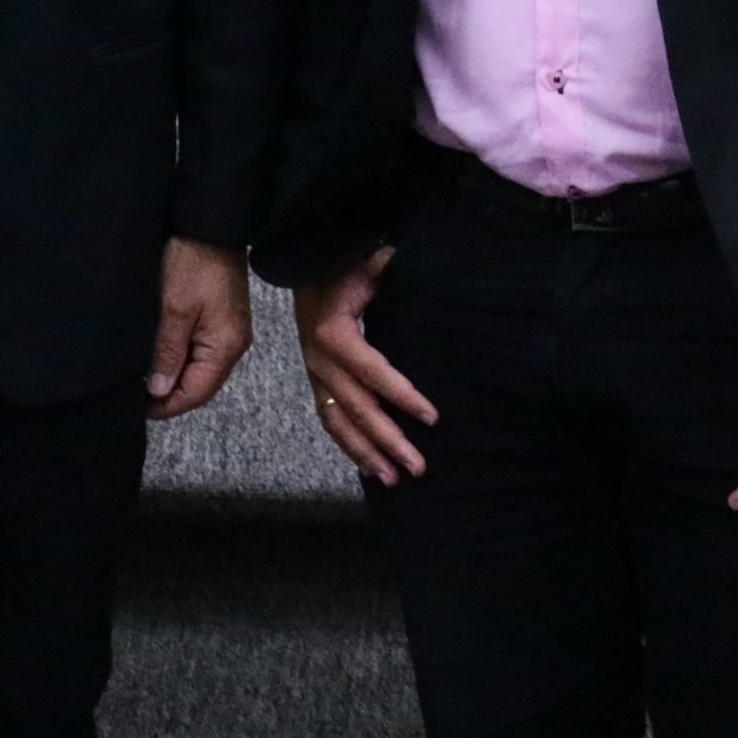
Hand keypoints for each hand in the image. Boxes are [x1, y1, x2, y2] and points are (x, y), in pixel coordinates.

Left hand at [146, 238, 253, 419]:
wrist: (208, 223)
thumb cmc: (191, 263)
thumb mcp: (174, 309)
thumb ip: (167, 352)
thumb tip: (159, 390)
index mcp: (226, 347)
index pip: (197, 392)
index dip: (167, 405)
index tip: (138, 408)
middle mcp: (234, 344)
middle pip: (202, 385)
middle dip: (171, 395)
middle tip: (137, 396)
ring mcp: (229, 330)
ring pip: (201, 368)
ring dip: (175, 377)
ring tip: (144, 380)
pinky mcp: (222, 317)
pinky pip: (202, 350)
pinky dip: (181, 359)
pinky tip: (160, 356)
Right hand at [293, 247, 436, 483]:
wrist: (305, 261)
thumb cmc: (343, 260)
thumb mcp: (368, 258)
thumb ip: (389, 266)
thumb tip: (412, 270)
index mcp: (331, 329)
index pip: (370, 369)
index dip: (400, 394)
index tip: (432, 417)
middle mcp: (317, 357)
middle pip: (355, 406)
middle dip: (387, 439)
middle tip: (418, 466)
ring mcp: (313, 370)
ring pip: (338, 420)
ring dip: (365, 452)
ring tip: (394, 478)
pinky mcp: (316, 378)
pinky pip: (329, 417)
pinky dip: (348, 445)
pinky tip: (369, 466)